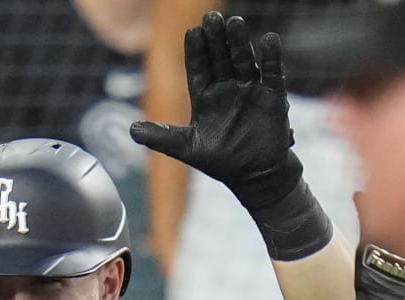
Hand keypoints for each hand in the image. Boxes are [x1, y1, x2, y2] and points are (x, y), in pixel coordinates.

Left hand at [129, 12, 300, 211]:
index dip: (196, 51)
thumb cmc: (221, 162)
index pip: (198, 68)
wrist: (255, 177)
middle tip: (211, 17)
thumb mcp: (187, 149)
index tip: (192, 31)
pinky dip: (271, 58)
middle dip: (216, 39)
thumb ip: (162, 137)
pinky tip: (268, 39)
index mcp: (205, 97)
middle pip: (220, 58)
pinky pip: (272, 73)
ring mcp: (250, 90)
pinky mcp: (273, 97)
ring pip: (243, 61)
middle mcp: (227, 89)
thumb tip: (131, 130)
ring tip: (235, 23)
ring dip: (239, 43)